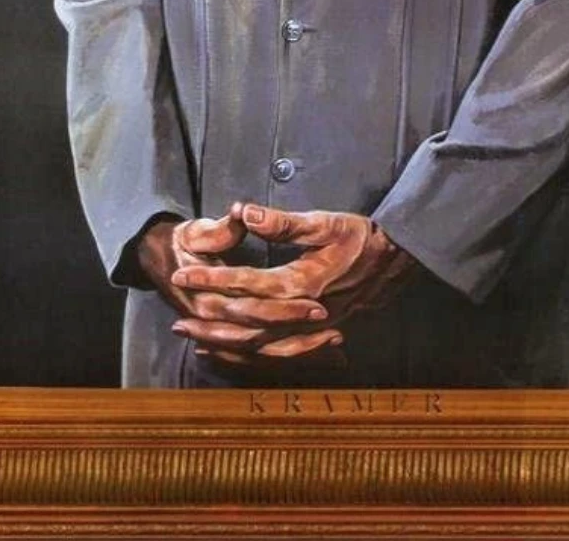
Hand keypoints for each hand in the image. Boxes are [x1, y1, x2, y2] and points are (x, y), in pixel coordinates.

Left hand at [170, 204, 417, 361]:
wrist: (392, 264)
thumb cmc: (357, 238)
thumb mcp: (323, 222)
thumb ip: (281, 223)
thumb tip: (243, 212)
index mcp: (300, 284)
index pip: (245, 284)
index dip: (211, 278)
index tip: (181, 273)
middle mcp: (300, 315)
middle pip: (245, 323)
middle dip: (208, 320)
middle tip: (177, 319)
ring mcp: (307, 331)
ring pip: (257, 345)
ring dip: (223, 342)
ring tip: (193, 337)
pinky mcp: (312, 337)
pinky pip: (274, 354)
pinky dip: (247, 356)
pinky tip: (227, 352)